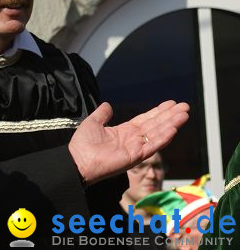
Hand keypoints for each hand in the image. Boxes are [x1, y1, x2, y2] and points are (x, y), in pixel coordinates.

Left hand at [68, 100, 188, 184]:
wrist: (78, 160)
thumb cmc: (83, 144)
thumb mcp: (93, 123)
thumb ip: (102, 114)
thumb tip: (108, 104)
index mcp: (125, 131)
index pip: (146, 119)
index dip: (159, 111)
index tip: (171, 104)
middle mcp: (134, 139)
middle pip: (156, 125)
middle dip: (170, 115)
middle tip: (184, 106)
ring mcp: (136, 147)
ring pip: (158, 133)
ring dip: (172, 124)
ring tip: (184, 114)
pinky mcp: (136, 156)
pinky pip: (153, 145)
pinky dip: (164, 137)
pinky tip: (174, 128)